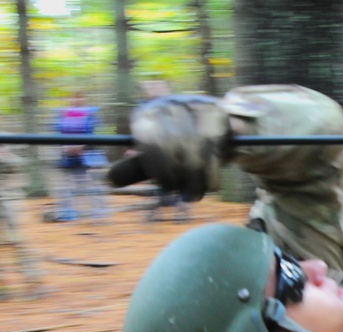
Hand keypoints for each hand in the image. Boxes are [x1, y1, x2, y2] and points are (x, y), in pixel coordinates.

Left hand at [108, 94, 228, 201]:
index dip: (158, 169)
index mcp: (146, 115)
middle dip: (178, 176)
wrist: (214, 127)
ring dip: (196, 179)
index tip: (166, 189)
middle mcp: (167, 105)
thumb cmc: (180, 148)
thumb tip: (110, 179)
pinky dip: (212, 171)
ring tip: (195, 196)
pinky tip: (210, 185)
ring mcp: (192, 106)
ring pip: (195, 148)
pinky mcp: (214, 113)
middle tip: (183, 196)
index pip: (149, 142)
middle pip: (172, 145)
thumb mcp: (157, 157)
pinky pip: (214, 147)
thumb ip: (137, 168)